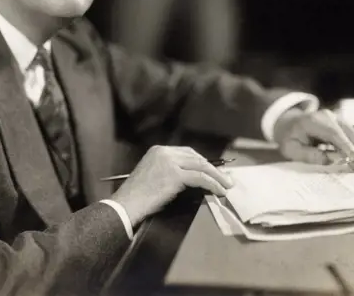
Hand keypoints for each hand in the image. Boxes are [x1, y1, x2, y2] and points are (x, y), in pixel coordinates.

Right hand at [110, 145, 234, 226]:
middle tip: (224, 178)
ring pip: (201, 166)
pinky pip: (200, 178)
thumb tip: (193, 178)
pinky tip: (219, 190)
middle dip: (212, 168)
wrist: (127, 204)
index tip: (213, 171)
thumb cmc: (138, 195)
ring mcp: (170, 162)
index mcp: (158, 150)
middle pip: (196, 157)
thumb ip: (170, 171)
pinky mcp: (175, 175)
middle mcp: (165, 152)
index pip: (186, 152)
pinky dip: (213, 184)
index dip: (202, 161)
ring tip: (226, 185)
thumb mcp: (154, 175)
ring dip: (217, 176)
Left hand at [274, 108, 353, 171]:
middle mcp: (326, 115)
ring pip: (352, 131)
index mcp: (312, 121)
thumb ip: (310, 155)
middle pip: (347, 131)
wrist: (289, 124)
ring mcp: (334, 116)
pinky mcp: (339, 121)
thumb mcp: (291, 150)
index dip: (346, 147)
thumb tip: (332, 160)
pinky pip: (351, 132)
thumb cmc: (289, 139)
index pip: (333, 133)